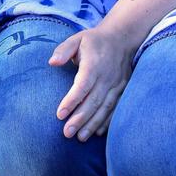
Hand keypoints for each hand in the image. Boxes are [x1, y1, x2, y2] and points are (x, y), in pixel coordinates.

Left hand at [47, 23, 142, 140]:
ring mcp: (117, 84)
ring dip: (93, 124)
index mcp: (94, 64)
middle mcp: (107, 76)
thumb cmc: (94, 41)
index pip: (82, 85)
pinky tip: (97, 132)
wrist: (122, 38)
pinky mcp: (123, 90)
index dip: (72, 101)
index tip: (59, 114)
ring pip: (105, 107)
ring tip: (80, 137)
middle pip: (93, 101)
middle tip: (67, 133)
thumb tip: (52, 62)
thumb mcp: (77, 39)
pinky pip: (115, 108)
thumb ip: (63, 50)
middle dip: (80, 119)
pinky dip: (107, 121)